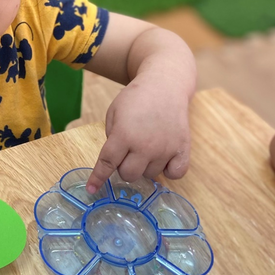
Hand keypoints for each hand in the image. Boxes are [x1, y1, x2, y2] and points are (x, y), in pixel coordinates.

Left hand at [86, 77, 190, 194]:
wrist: (165, 84)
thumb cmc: (136, 98)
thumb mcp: (114, 112)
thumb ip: (112, 137)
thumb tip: (116, 160)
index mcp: (124, 135)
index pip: (107, 163)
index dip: (98, 178)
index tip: (92, 189)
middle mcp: (145, 145)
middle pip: (129, 175)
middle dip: (123, 167)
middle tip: (128, 152)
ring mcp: (165, 149)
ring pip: (150, 175)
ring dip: (145, 166)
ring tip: (147, 146)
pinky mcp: (182, 149)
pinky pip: (176, 174)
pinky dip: (169, 171)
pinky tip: (164, 159)